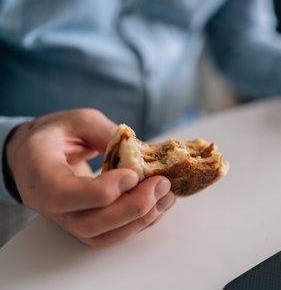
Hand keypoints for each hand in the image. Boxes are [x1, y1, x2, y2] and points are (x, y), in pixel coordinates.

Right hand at [6, 109, 175, 247]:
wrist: (36, 154)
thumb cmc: (56, 134)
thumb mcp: (81, 121)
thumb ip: (110, 134)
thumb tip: (150, 151)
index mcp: (39, 172)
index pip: (62, 194)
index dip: (101, 190)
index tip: (133, 174)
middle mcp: (48, 205)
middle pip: (88, 224)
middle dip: (132, 208)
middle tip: (161, 185)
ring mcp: (65, 220)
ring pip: (102, 236)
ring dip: (141, 219)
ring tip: (167, 196)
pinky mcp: (83, 225)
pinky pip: (110, 235)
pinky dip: (138, 223)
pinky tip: (157, 204)